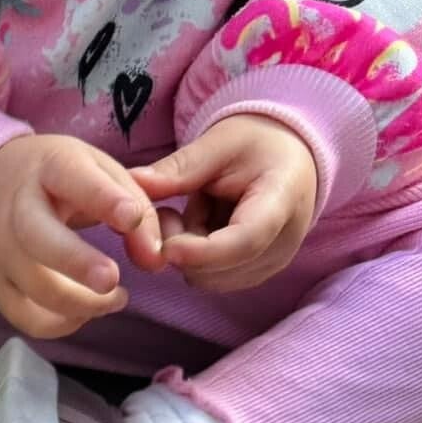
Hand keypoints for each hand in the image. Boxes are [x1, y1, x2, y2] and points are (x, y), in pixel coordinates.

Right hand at [0, 134, 165, 341]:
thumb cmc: (56, 179)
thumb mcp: (98, 171)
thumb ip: (136, 206)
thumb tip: (155, 259)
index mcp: (49, 167)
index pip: (72, 178)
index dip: (103, 199)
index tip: (131, 218)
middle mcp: (15, 209)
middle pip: (39, 239)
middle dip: (76, 263)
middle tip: (112, 281)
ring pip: (36, 289)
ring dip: (83, 304)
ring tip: (117, 298)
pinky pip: (27, 318)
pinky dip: (61, 324)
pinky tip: (85, 311)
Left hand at [132, 115, 317, 292]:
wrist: (288, 159)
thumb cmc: (257, 145)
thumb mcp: (219, 144)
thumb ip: (179, 169)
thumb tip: (133, 181)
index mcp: (282, 200)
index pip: (244, 241)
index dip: (201, 251)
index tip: (165, 247)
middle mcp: (283, 242)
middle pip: (218, 268)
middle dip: (183, 245)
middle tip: (170, 209)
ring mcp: (270, 264)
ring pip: (207, 278)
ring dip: (187, 253)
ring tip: (196, 210)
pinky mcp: (253, 275)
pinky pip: (209, 278)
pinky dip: (195, 259)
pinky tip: (202, 226)